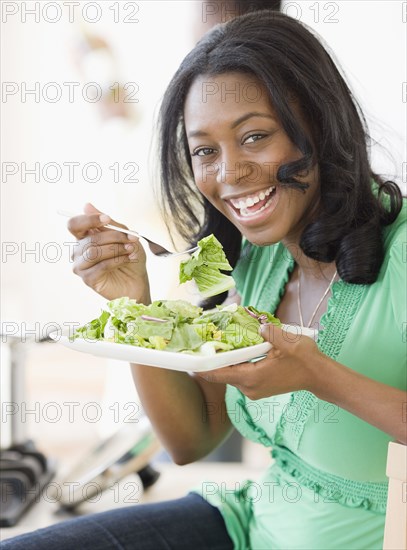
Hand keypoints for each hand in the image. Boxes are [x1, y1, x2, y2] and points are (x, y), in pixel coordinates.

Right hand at [68, 203, 150, 301]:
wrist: (138, 281)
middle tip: (132, 238)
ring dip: (116, 249)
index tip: (107, 219)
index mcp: (84, 237)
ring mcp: (81, 266)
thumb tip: (86, 205)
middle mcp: (78, 251)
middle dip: (114, 236)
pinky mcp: (88, 279)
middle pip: (90, 238)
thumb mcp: (124, 235)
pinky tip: (128, 259)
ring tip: (131, 250)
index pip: (74, 224)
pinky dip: (117, 260)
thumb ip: (108, 223)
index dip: (89, 219)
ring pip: (94, 252)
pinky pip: (101, 265)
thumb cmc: (130, 256)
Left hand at [196, 324, 321, 399]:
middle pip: (223, 373)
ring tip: (216, 345)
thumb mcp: (288, 341)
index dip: (203, 366)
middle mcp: (249, 388)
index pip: (220, 373)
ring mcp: (253, 391)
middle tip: (200, 343)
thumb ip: (269, 332)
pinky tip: (234, 352)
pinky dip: (235, 365)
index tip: (188, 358)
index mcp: (253, 377)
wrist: (318, 376)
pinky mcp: (258, 388)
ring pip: (231, 375)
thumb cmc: (304, 359)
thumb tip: (257, 326)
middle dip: (213, 360)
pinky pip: (240, 376)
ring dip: (225, 361)